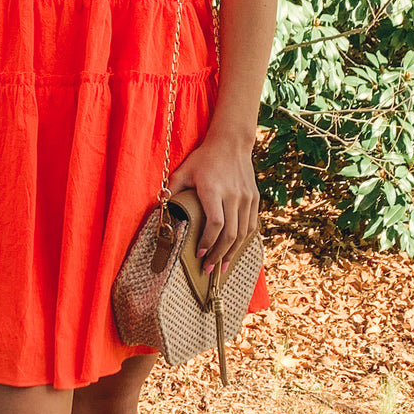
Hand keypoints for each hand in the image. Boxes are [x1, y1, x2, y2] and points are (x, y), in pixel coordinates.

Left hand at [165, 135, 258, 274]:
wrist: (231, 143)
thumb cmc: (203, 159)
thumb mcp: (183, 171)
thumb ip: (171, 189)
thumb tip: (158, 208)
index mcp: (213, 190)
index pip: (215, 224)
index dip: (208, 242)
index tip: (198, 254)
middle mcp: (233, 195)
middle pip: (230, 234)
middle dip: (218, 255)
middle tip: (208, 270)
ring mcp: (246, 197)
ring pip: (243, 233)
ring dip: (232, 252)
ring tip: (222, 267)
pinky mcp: (254, 198)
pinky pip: (251, 225)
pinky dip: (243, 240)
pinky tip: (234, 250)